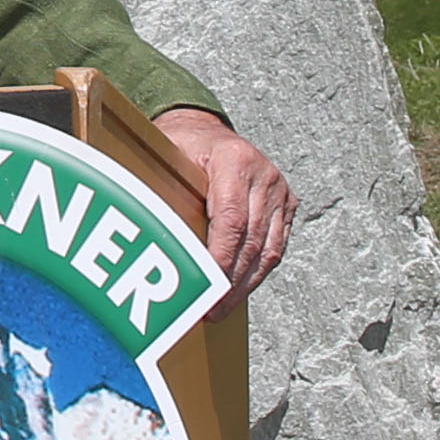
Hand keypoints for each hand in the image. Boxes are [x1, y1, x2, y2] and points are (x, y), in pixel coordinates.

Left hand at [157, 107, 296, 298]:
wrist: (207, 130)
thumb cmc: (183, 146)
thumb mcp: (167, 159)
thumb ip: (165, 194)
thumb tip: (153, 241)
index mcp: (235, 160)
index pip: (232, 221)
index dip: (221, 259)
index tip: (208, 289)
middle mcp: (263, 175)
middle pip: (251, 241)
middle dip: (231, 282)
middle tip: (211, 309)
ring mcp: (279, 190)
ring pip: (268, 249)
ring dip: (245, 284)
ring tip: (223, 307)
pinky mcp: (286, 203)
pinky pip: (275, 246)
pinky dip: (258, 271)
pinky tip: (240, 290)